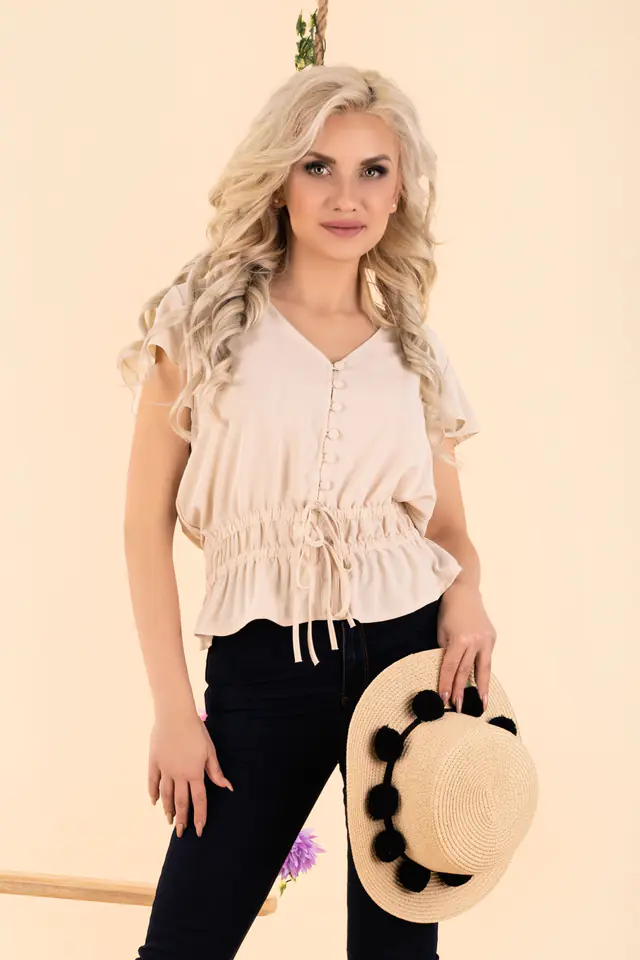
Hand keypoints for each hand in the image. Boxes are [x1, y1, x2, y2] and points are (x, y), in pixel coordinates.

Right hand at [148, 712, 233, 838]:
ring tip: (170, 821)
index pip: (199, 800)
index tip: (200, 830)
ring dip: (168, 810)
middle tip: (182, 833)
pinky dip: (153, 793)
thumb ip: (216, 771)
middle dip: (183, 819)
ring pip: (166, 795)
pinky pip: (153, 782)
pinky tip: (154, 802)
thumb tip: (227, 787)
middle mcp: (179, 775)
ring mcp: (165, 769)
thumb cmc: (195, 730)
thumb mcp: (209, 750)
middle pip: (181, 802)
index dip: (200, 816)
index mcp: (194, 773)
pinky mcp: (154, 762)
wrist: (174, 715)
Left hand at [436, 582, 496, 712]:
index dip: (447, 684)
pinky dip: (484, 671)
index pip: (451, 667)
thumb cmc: (448, 612)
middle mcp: (475, 641)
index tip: (444, 699)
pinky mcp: (492, 638)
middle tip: (459, 709)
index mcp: (459, 639)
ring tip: (482, 704)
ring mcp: (486, 640)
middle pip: (466, 671)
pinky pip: (487, 658)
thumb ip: (446, 651)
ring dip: (482, 688)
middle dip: (462, 691)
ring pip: (484, 669)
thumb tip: (448, 672)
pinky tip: (484, 684)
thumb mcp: (441, 632)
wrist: (465, 592)